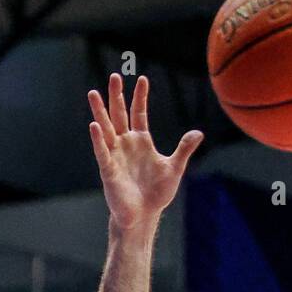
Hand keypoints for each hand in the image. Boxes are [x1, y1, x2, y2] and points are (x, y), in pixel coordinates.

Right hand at [88, 73, 202, 231]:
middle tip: (114, 76)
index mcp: (141, 142)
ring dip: (100, 111)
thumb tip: (198, 133)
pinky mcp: (108, 169)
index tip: (142, 79)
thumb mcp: (174, 167)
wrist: (143, 216)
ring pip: (106, 128)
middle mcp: (126, 144)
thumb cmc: (156, 193)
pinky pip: (102, 152)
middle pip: (119, 115)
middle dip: (117, 96)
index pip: (138, 113)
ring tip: (93, 93)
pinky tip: (95, 125)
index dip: (140, 97)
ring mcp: (115, 155)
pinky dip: (98, 139)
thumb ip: (184, 149)